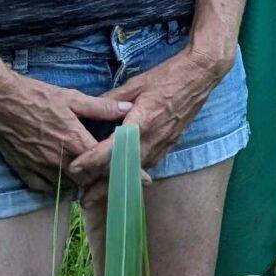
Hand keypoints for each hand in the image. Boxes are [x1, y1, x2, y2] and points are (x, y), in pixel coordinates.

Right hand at [0, 72, 131, 197]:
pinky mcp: (23, 170)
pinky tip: (60, 176)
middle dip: (98, 177)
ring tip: (87, 175)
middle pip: (86, 180)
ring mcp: (39, 167)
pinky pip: (43, 187)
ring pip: (66, 186)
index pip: (103, 164)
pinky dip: (54, 185)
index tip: (131, 172)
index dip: (118, 167)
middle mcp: (58, 159)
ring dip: (77, 182)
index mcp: (73, 140)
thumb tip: (128, 109)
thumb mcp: (72, 97)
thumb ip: (101, 108)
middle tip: (107, 172)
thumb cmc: (36, 95)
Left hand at [65, 50, 225, 200]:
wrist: (200, 76)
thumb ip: (113, 100)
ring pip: (136, 172)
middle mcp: (154, 138)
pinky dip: (131, 175)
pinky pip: (147, 165)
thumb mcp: (136, 84)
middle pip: (124, 169)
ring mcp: (163, 144)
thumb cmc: (168, 76)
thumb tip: (93, 109)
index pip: (113, 147)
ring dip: (117, 185)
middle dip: (102, 186)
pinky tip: (121, 181)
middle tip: (83, 199)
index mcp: (142, 120)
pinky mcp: (169, 145)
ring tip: (97, 196)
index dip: (93, 159)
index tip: (75, 167)